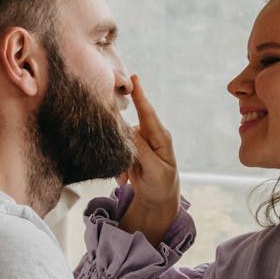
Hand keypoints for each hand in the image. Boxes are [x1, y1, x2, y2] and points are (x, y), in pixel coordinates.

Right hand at [118, 75, 180, 242]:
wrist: (158, 200)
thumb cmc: (162, 185)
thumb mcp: (154, 170)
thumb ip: (142, 150)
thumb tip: (128, 131)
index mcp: (161, 137)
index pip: (148, 113)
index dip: (140, 96)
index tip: (134, 78)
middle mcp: (151, 136)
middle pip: (128, 126)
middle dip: (121, 146)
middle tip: (125, 164)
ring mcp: (141, 142)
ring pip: (120, 142)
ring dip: (120, 161)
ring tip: (126, 180)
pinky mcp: (132, 150)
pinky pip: (118, 152)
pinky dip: (118, 167)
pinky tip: (123, 180)